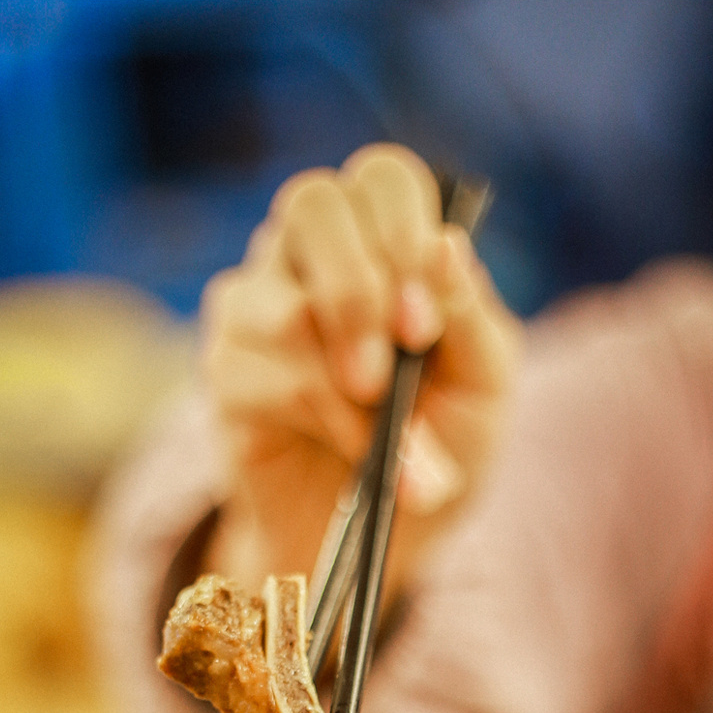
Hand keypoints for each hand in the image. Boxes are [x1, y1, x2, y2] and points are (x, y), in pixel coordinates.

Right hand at [201, 145, 520, 594]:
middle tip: (397, 362)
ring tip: (388, 439)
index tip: (425, 322)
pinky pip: (257, 374)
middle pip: (313, 205)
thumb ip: (469, 316)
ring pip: (282, 304)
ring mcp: (258, 307)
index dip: (404, 234)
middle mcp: (312, 255)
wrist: (393, 533)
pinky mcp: (227, 372)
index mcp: (383, 239)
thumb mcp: (484, 384)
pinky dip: (323, 421)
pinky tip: (355, 454)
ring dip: (345, 380)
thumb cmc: (442, 442)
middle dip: (360, 288)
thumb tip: (447, 248)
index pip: (382, 179)